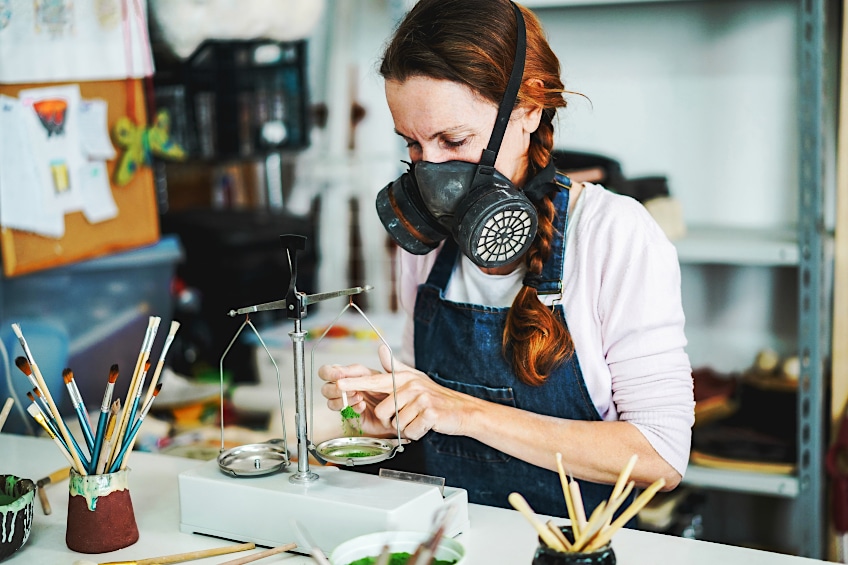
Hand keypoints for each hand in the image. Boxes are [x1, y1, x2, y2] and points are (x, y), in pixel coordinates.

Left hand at [319, 344, 472, 439]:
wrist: (462, 410)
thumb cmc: (435, 397)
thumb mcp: (414, 378)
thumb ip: (395, 366)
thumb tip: (381, 348)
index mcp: (403, 378)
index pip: (374, 381)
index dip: (355, 383)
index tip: (339, 383)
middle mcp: (411, 386)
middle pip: (383, 411)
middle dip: (392, 421)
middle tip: (406, 417)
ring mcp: (421, 399)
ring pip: (397, 423)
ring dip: (406, 427)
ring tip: (418, 419)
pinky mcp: (430, 413)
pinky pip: (411, 431)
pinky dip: (417, 433)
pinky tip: (425, 425)